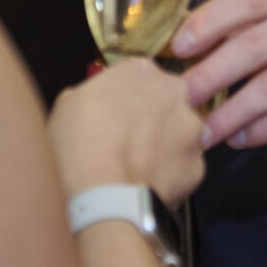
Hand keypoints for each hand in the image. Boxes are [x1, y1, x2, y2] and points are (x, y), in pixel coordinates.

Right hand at [48, 57, 205, 204]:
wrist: (104, 195)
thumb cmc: (78, 145)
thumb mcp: (67, 106)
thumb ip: (90, 97)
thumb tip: (92, 106)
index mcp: (141, 71)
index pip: (138, 77)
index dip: (124, 98)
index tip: (112, 115)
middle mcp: (175, 94)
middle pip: (166, 103)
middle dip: (152, 118)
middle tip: (127, 141)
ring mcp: (192, 131)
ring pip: (180, 135)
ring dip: (163, 146)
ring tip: (137, 168)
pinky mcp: (199, 167)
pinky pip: (183, 169)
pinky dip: (168, 176)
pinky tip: (146, 185)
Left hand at [171, 0, 266, 172]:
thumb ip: (249, 32)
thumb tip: (184, 47)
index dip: (209, 22)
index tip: (178, 48)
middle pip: (256, 42)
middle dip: (213, 73)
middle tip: (184, 98)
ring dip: (232, 112)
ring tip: (208, 131)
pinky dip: (261, 128)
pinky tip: (241, 138)